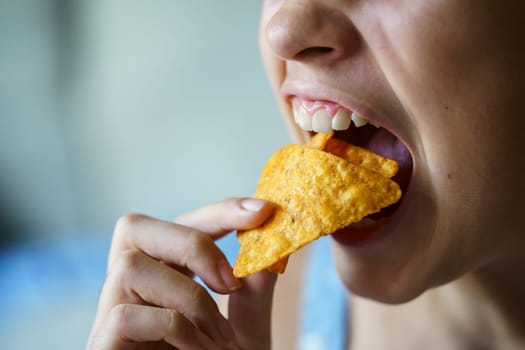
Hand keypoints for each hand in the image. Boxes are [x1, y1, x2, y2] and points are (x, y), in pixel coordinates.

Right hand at [87, 198, 275, 349]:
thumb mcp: (244, 332)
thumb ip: (255, 292)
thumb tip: (275, 248)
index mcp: (163, 275)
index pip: (181, 224)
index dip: (219, 211)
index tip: (263, 211)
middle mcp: (131, 286)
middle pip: (134, 226)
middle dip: (192, 243)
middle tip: (230, 281)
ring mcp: (111, 313)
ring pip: (130, 265)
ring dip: (187, 297)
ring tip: (214, 336)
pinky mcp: (102, 343)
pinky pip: (125, 314)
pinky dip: (171, 328)